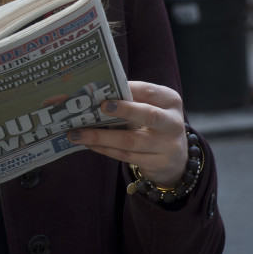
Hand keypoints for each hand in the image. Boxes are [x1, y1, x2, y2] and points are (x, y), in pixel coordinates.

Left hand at [67, 80, 187, 186]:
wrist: (176, 158)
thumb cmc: (154, 125)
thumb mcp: (151, 107)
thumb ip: (131, 100)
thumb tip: (95, 94)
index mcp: (171, 101)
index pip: (150, 92)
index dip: (129, 90)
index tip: (107, 91)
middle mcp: (173, 123)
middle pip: (149, 116)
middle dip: (124, 110)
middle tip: (100, 106)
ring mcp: (168, 146)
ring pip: (130, 141)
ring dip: (100, 137)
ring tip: (76, 133)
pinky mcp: (158, 164)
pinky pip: (126, 156)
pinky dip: (104, 149)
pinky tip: (88, 143)